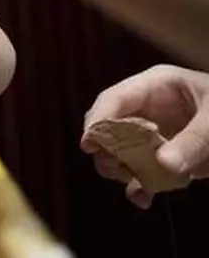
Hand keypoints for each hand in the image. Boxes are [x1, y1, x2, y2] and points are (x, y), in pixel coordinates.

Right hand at [81, 65, 208, 207]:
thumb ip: (194, 141)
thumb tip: (163, 164)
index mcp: (157, 86)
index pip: (115, 99)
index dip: (98, 120)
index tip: (89, 144)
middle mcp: (149, 108)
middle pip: (110, 126)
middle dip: (107, 149)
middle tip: (112, 168)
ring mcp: (155, 132)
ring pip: (121, 151)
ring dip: (122, 169)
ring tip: (133, 182)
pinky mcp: (165, 155)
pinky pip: (141, 171)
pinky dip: (139, 186)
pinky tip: (144, 198)